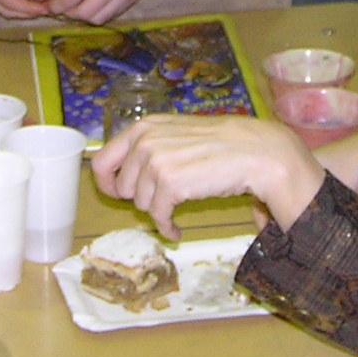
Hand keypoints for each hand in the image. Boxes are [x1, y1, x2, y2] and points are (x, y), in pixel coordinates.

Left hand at [50, 0, 139, 26]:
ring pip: (100, 19)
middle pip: (85, 14)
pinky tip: (96, 5)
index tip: (49, 8)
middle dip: (70, 14)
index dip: (56, 6)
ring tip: (80, 8)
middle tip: (64, 8)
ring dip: (86, 16)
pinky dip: (101, 13)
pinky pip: (113, 14)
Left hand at [92, 114, 324, 237]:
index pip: (102, 161)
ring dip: (159, 212)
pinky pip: (158, 217)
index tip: (119, 196)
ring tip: (178, 207)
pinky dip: (167, 228)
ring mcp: (157, 161)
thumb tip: (123, 178)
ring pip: (141, 204)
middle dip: (142, 199)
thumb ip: (150, 147)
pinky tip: (178, 230)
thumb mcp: (177, 134)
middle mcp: (145, 141)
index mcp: (143, 127)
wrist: (255, 152)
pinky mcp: (171, 183)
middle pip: (123, 189)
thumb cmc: (220, 145)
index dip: (107, 184)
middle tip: (165, 199)